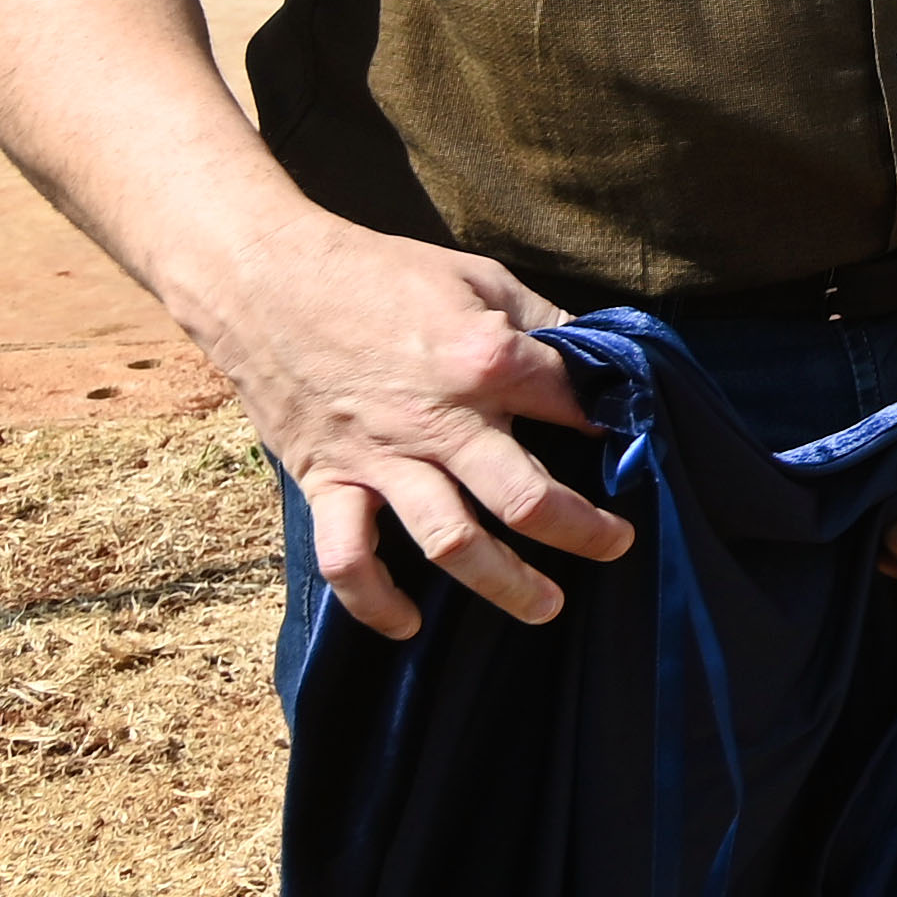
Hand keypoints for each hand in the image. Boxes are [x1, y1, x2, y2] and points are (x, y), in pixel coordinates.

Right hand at [185, 217, 622, 642]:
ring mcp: (381, 457)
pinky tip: (408, 625)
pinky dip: (374, 601)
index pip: (573, 408)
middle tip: (618, 546)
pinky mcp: (327, 479)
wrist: (265, 277)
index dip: (612, 426)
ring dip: (503, 583)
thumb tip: (597, 355)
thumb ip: (540, 323)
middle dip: (582, 531)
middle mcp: (440, 420)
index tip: (631, 445)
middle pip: (526, 497)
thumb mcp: (480, 276)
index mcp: (486, 359)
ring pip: (450, 541)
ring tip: (545, 606)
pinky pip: (348, 557)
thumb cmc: (379, 271)